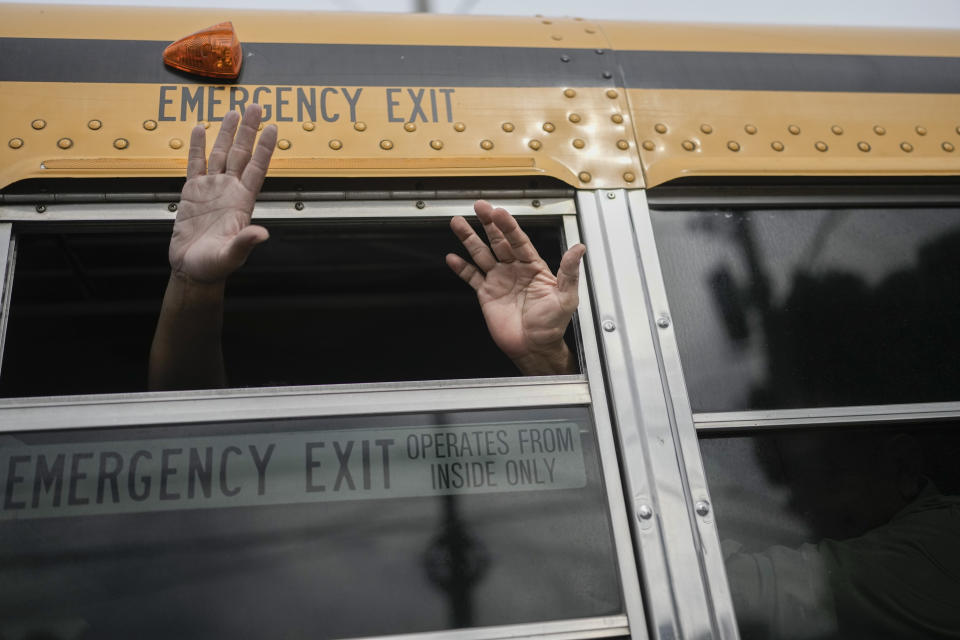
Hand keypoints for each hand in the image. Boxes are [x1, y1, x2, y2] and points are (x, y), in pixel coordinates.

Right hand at [170, 105, 277, 283]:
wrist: (192, 270)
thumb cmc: (214, 266)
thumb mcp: (231, 255)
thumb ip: (245, 242)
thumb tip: (262, 234)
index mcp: (242, 202)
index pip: (257, 168)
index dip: (264, 148)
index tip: (272, 128)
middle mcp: (229, 191)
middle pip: (241, 154)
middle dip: (248, 130)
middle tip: (255, 106)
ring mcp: (211, 188)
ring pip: (220, 154)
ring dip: (227, 133)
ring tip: (233, 112)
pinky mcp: (192, 191)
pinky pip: (195, 163)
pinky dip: (196, 146)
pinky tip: (199, 128)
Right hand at [447, 200, 584, 374]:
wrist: (534, 347)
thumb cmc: (552, 325)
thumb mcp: (566, 297)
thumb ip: (569, 272)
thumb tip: (579, 248)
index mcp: (533, 266)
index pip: (519, 240)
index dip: (509, 226)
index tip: (499, 213)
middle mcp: (514, 269)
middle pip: (498, 241)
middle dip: (488, 223)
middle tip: (479, 206)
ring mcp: (499, 280)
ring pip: (482, 254)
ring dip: (470, 239)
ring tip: (457, 223)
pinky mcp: (486, 294)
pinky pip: (472, 277)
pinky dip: (462, 268)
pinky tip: (453, 258)